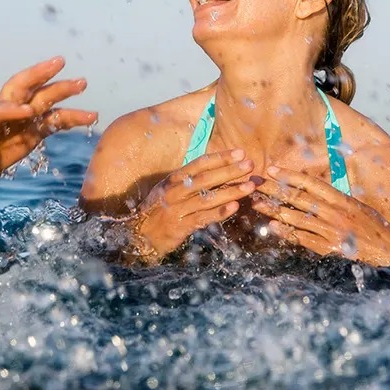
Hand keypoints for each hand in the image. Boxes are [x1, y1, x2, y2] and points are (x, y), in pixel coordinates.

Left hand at [0, 56, 97, 192]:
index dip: (8, 112)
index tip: (26, 113)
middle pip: (20, 91)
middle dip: (39, 78)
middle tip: (60, 64)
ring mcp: (14, 124)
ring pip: (40, 103)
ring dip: (60, 93)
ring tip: (83, 83)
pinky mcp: (26, 135)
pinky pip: (50, 124)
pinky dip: (69, 119)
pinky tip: (90, 117)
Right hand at [127, 150, 255, 261]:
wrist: (139, 236)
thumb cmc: (158, 210)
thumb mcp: (168, 190)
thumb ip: (188, 181)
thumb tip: (216, 171)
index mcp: (174, 179)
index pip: (199, 164)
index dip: (220, 158)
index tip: (240, 153)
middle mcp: (175, 191)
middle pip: (206, 178)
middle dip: (229, 170)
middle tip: (250, 165)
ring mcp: (177, 209)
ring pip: (208, 198)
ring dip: (231, 191)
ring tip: (250, 186)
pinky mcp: (180, 226)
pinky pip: (203, 218)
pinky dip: (219, 212)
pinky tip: (234, 207)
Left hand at [252, 165, 389, 268]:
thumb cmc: (379, 231)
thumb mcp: (361, 209)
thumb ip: (340, 202)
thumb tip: (321, 194)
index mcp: (343, 200)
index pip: (312, 184)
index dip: (290, 176)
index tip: (273, 169)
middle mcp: (336, 213)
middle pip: (300, 199)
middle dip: (276, 190)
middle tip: (256, 184)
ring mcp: (332, 231)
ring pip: (297, 218)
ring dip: (275, 211)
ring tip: (257, 205)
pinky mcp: (330, 249)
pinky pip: (304, 240)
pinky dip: (287, 234)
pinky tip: (272, 229)